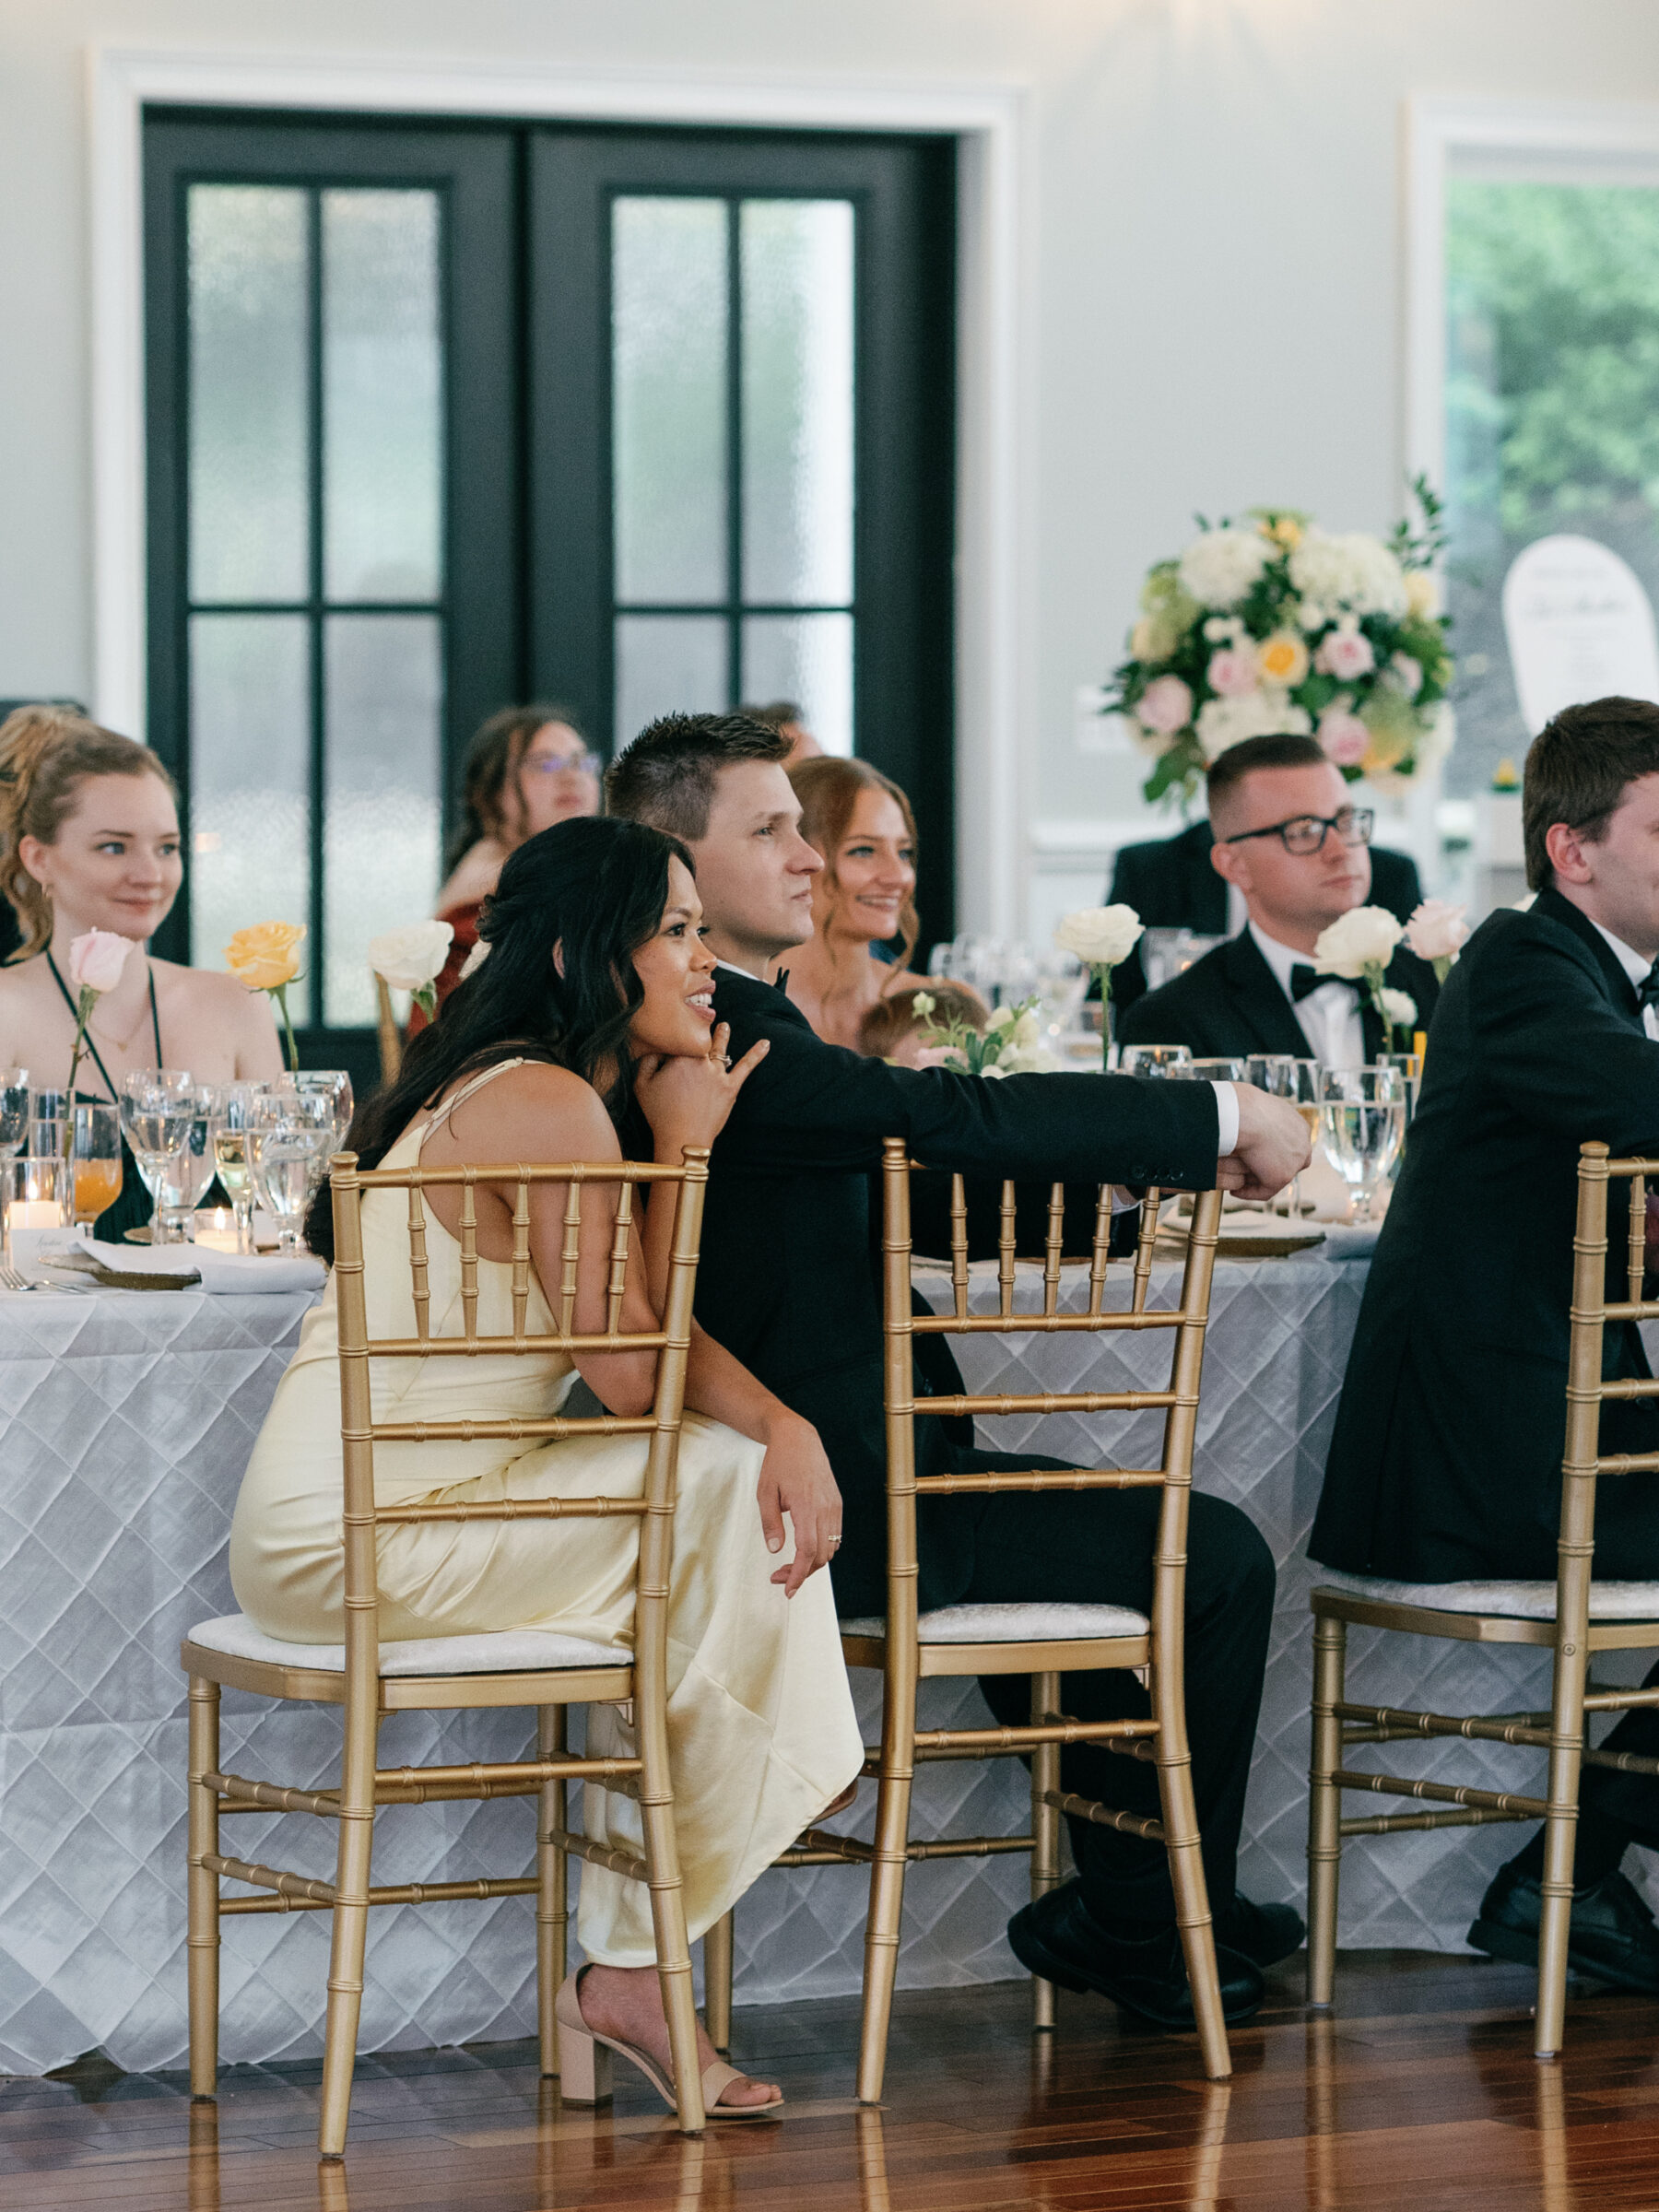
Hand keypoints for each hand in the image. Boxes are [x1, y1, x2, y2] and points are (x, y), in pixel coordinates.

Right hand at [634, 1023, 768, 1156]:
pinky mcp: (730, 1087)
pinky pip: (746, 1067)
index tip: (672, 1036)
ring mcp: (718, 1073)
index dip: (674, 1039)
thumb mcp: (642, 1086)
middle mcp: (701, 1061)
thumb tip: (655, 1049)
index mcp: (679, 1057)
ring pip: (721, 1049)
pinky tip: (766, 1044)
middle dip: (701, 1031)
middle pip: (701, 1041)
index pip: (679, 1039)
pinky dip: (756, 1055)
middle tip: (702, 1020)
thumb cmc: (660, 1114)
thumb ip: (646, 1062)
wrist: (683, 1139)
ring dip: (723, 1035)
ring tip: (725, 1026)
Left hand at [756, 1411, 842, 1597]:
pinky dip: (822, 1549)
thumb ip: (770, 1522)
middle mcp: (825, 1509)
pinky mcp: (837, 1504)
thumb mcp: (765, 1492)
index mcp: (806, 1506)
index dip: (798, 1574)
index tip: (787, 1590)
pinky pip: (835, 1536)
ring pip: (830, 1549)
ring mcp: (834, 1507)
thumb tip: (775, 1550)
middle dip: (801, 1573)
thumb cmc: (778, 1464)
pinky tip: (804, 1549)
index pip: (807, 1551)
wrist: (799, 1439)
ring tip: (788, 1565)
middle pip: (821, 1556)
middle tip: (777, 1577)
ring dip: (812, 1563)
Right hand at [1223, 1083, 1310, 1201]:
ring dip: (1259, 1181)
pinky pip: (1265, 1191)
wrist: (1243, 1114)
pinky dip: (1250, 1193)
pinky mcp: (1282, 1176)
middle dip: (1270, 1168)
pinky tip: (1235, 1191)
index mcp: (1299, 1126)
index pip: (1292, 1144)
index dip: (1274, 1153)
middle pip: (1291, 1162)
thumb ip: (1259, 1116)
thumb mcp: (1256, 1107)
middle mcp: (1302, 1144)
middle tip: (1248, 1172)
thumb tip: (1244, 1116)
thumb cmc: (1242, 1105)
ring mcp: (1295, 1161)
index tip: (1255, 1156)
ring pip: (1278, 1176)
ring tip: (1238, 1183)